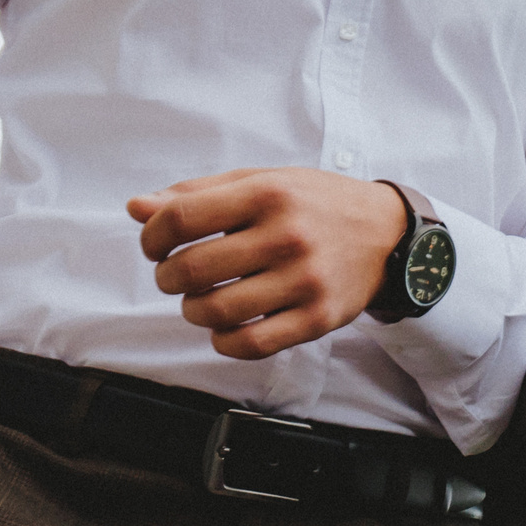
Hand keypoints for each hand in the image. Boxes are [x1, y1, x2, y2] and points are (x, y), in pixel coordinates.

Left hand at [128, 169, 410, 360]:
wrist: (389, 233)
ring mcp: (304, 279)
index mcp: (270, 193)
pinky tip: (228, 325)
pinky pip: (248, 344)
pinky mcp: (316, 317)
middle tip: (177, 274)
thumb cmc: (316, 204)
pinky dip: (223, 340)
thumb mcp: (264, 181)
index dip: (152, 236)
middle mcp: (287, 234)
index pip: (181, 217)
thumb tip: (136, 207)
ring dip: (193, 309)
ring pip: (215, 311)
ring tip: (204, 298)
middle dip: (168, 277)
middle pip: (191, 269)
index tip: (157, 244)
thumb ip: (200, 194)